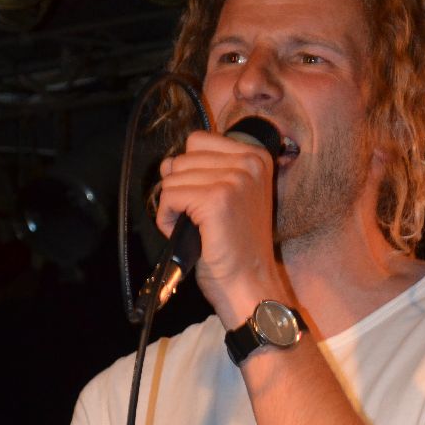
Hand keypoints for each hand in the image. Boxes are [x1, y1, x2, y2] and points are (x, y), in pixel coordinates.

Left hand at [156, 130, 282, 323]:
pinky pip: (169, 195)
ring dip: (173, 206)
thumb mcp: (231, 196)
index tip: (205, 199)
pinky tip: (184, 233)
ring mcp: (234, 179)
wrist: (249, 283)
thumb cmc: (237, 247)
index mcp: (257, 157)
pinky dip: (166, 218)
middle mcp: (249, 163)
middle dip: (180, 189)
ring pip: (172, 176)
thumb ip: (204, 171)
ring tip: (194, 228)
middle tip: (199, 219)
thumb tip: (167, 162)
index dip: (190, 171)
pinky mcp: (216, 199)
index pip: (198, 140)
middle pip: (182, 158)